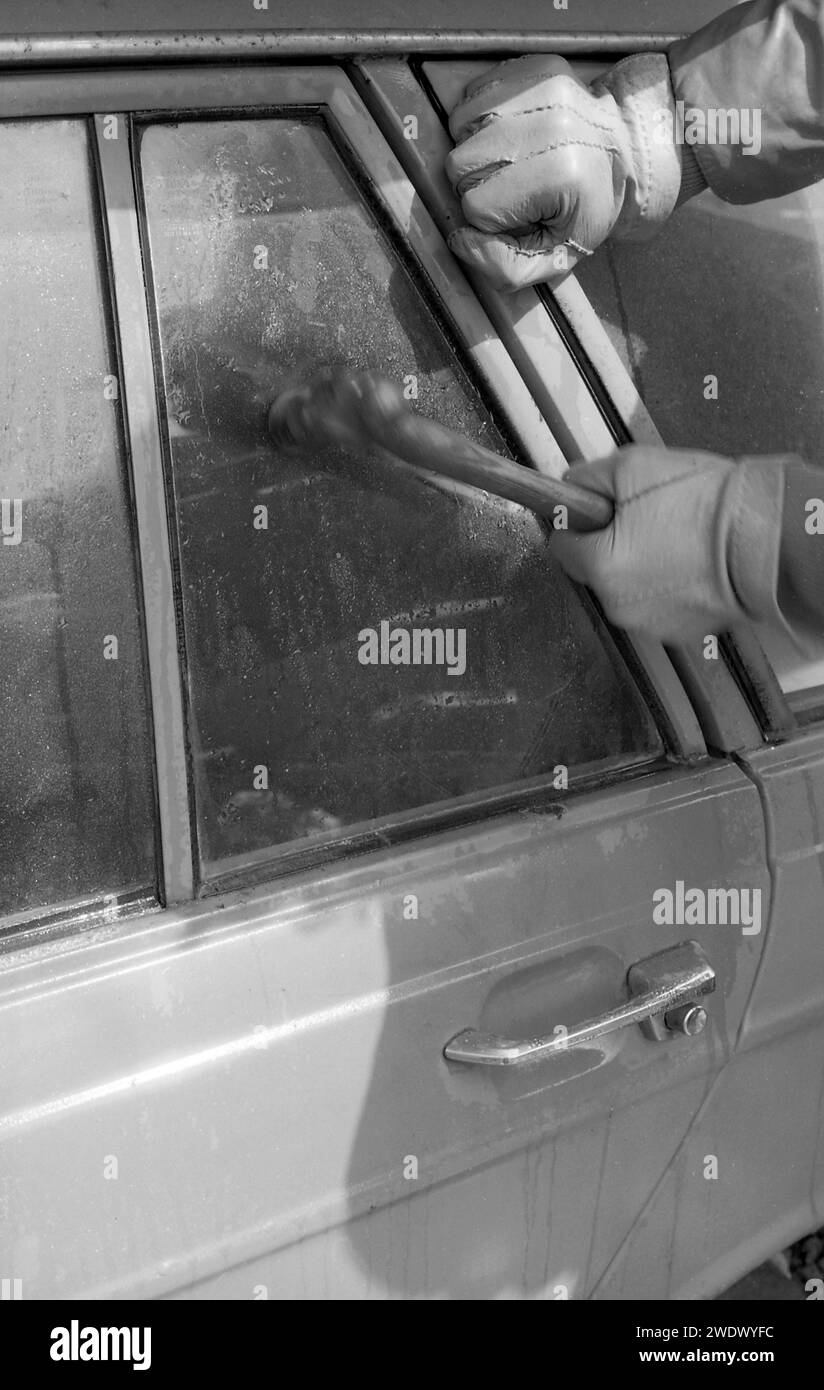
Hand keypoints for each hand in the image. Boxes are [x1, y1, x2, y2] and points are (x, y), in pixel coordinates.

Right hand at [445, 53, 682, 289]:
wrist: (626, 152)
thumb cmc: (588, 209)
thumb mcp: (557, 258)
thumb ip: (505, 268)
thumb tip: (460, 239)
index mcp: (560, 173)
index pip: (476, 206)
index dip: (491, 220)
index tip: (520, 213)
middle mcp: (552, 122)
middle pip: (460, 164)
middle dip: (477, 185)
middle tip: (512, 187)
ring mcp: (543, 88)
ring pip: (459, 127)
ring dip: (474, 149)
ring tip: (510, 159)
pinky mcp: (534, 68)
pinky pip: (470, 95)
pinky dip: (478, 118)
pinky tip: (507, 131)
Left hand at [550, 446, 773, 642]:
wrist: (762, 540)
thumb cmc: (703, 503)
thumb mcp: (633, 467)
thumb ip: (587, 477)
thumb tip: (571, 486)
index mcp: (599, 565)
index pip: (562, 545)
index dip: (579, 522)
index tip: (599, 510)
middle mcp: (616, 604)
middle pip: (594, 568)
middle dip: (611, 544)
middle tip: (646, 518)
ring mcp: (648, 624)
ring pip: (626, 589)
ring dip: (640, 566)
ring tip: (677, 538)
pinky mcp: (678, 632)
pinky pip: (657, 604)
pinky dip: (668, 586)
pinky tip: (691, 561)